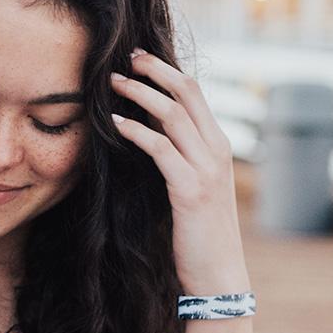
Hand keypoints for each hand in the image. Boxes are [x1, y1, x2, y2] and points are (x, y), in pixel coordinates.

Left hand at [109, 49, 246, 294]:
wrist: (220, 274)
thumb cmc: (202, 235)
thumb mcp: (196, 189)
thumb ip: (182, 160)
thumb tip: (153, 137)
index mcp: (219, 147)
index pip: (196, 94)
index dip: (167, 72)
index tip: (140, 60)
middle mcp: (217, 151)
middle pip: (187, 92)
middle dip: (155, 70)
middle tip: (125, 58)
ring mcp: (206, 169)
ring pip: (173, 114)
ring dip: (140, 94)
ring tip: (113, 84)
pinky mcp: (190, 190)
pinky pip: (161, 149)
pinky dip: (136, 132)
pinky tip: (116, 124)